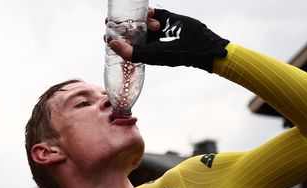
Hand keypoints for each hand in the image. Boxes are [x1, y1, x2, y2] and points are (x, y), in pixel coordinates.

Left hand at [108, 9, 228, 72]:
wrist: (199, 45)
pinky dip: (148, 11)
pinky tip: (151, 13)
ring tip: (155, 25)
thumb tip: (110, 43)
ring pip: (139, 20)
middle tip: (113, 20)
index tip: (107, 33)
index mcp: (143, 52)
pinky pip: (150, 12)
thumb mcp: (150, 55)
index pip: (124, 45)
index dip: (115, 38)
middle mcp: (147, 40)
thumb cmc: (175, 54)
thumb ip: (131, 51)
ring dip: (142, 20)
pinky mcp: (164, 18)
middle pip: (129, 30)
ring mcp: (155, 29)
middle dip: (122, 25)